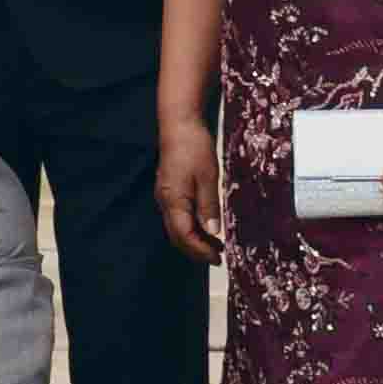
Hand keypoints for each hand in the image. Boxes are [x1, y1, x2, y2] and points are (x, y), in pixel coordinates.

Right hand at [157, 119, 223, 266]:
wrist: (179, 124)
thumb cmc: (194, 147)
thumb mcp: (208, 178)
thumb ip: (209, 207)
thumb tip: (214, 233)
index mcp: (174, 200)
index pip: (185, 235)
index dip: (201, 250)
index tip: (218, 258)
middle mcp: (165, 201)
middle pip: (177, 236)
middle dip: (196, 250)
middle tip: (217, 258)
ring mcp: (164, 195)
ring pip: (176, 228)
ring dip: (194, 240)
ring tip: (215, 245)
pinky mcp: (168, 190)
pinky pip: (177, 217)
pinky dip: (191, 228)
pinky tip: (205, 226)